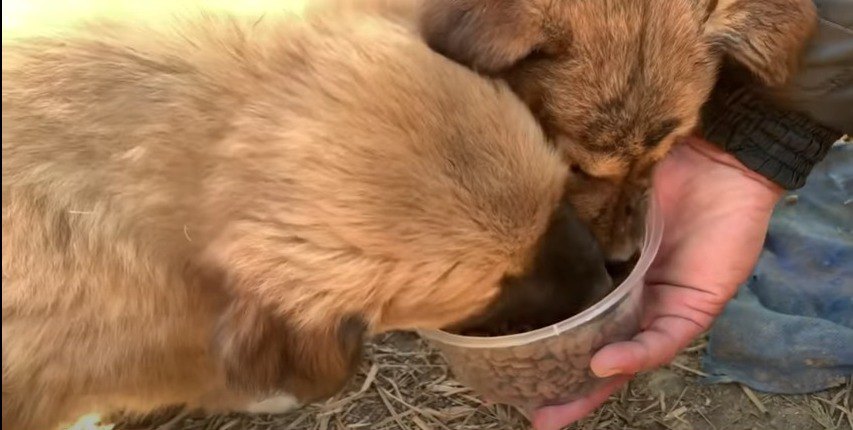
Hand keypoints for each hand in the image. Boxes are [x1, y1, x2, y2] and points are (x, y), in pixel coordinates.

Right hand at [532, 137, 784, 429]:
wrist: (717, 155)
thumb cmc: (657, 167)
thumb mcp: (600, 195)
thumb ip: (569, 212)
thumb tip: (510, 208)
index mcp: (606, 277)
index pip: (573, 319)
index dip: (544, 343)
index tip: (503, 359)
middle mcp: (629, 300)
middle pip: (595, 351)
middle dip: (563, 386)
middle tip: (530, 413)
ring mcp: (660, 308)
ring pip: (626, 360)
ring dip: (591, 389)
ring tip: (553, 411)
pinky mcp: (692, 308)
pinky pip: (662, 340)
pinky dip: (634, 354)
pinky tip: (604, 363)